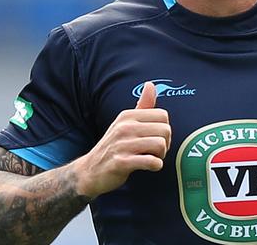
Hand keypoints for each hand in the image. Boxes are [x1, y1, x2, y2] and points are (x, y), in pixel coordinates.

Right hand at [73, 82, 170, 197]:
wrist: (90, 171)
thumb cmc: (114, 146)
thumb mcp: (125, 123)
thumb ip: (142, 105)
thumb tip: (150, 84)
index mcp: (127, 116)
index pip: (163, 115)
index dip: (164, 129)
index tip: (155, 138)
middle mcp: (124, 127)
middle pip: (165, 130)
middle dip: (165, 143)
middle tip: (155, 151)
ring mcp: (122, 144)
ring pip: (160, 145)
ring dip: (161, 155)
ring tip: (152, 158)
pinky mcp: (121, 162)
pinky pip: (151, 161)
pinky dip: (156, 165)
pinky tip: (149, 166)